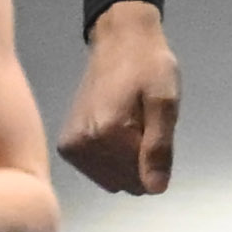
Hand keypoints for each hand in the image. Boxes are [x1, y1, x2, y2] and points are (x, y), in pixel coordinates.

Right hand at [62, 3, 179, 194]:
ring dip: (124, 162)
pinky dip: (109, 159)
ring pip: (110, 181)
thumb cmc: (148, 67)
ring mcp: (71, 147)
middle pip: (124, 183)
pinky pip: (96, 172)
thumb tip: (154, 189)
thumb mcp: (165, 102)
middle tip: (142, 126)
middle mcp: (83, 144)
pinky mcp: (67, 146)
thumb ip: (159, 148)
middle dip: (139, 163)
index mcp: (108, 133)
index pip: (141, 181)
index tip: (154, 129)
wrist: (119, 41)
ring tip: (129, 126)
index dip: (155, 161)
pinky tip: (112, 132)